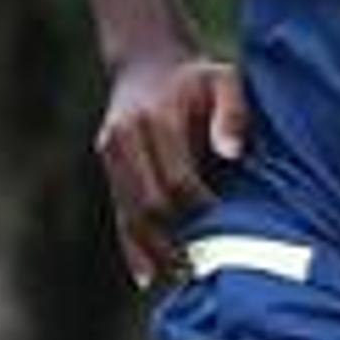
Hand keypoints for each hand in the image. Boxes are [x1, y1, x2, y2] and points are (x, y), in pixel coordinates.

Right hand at [94, 49, 247, 287]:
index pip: (178, 179)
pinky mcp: (107, 165)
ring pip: (131, 215)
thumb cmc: (199, 76)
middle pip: (150, 203)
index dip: (202, 208)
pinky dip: (132, 248)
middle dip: (178, 237)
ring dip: (155, 251)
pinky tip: (147, 278)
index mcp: (156, 118)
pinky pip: (118, 213)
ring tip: (184, 279)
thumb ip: (232, 113)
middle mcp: (125, 137)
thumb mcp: (224, 80)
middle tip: (210, 266)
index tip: (229, 229)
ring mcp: (110, 152)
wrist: (148, 61)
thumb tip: (232, 154)